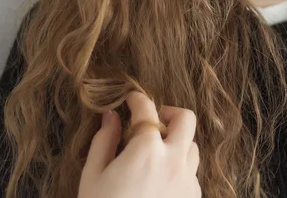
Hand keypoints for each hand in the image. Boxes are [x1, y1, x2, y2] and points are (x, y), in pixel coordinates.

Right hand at [79, 91, 200, 197]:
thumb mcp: (93, 176)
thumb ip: (104, 141)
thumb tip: (111, 116)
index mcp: (147, 150)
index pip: (146, 110)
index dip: (138, 99)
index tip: (132, 98)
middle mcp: (174, 159)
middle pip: (186, 119)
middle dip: (170, 113)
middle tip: (154, 120)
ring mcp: (188, 179)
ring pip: (192, 146)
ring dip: (177, 142)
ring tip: (156, 152)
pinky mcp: (193, 197)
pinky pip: (192, 171)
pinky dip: (179, 167)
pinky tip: (161, 179)